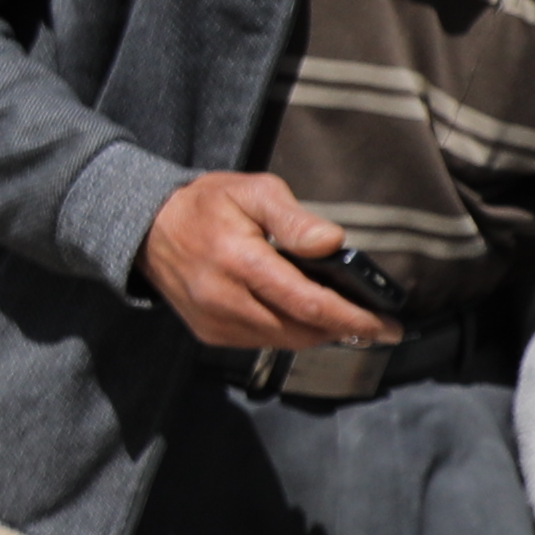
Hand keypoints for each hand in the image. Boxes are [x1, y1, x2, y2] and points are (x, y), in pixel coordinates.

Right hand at [142, 169, 395, 355]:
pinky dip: (289, 333)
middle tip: (375, 324)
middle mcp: (225, 299)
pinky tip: (301, 316)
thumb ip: (294, 219)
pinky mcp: (209, 333)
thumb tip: (333, 243)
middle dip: (343, 329)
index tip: (387, 326)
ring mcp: (215, 321)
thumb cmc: (207, 204)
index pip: (308, 302)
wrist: (147, 228)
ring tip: (343, 319)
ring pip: (283, 341)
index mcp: (241, 261)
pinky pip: (261, 342)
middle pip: (300, 330)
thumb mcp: (254, 191)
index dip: (353, 318)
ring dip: (317, 333)